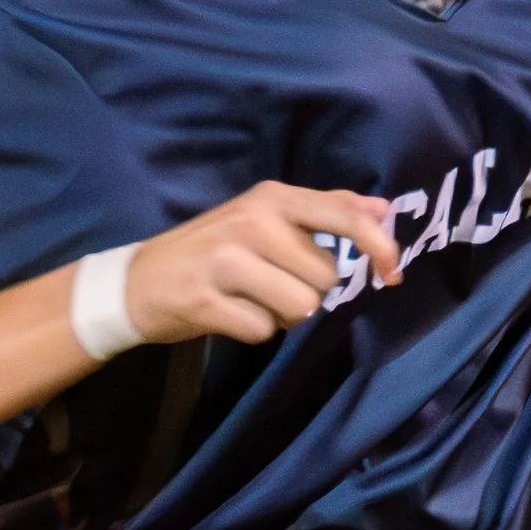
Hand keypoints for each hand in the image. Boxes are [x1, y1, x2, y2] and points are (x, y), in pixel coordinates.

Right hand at [124, 182, 402, 347]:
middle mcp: (252, 221)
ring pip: (301, 307)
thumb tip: (382, 208)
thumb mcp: (265, 217)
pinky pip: (264, 331)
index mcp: (271, 198)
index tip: (393, 272)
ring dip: (283, 315)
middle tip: (270, 285)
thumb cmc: (212, 250)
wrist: (137, 280)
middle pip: (326, 276)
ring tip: (251, 300)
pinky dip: (253, 331)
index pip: (343, 214)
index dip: (379, 245)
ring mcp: (226, 260)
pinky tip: (229, 314)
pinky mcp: (205, 299)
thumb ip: (324, 211)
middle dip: (308, 292)